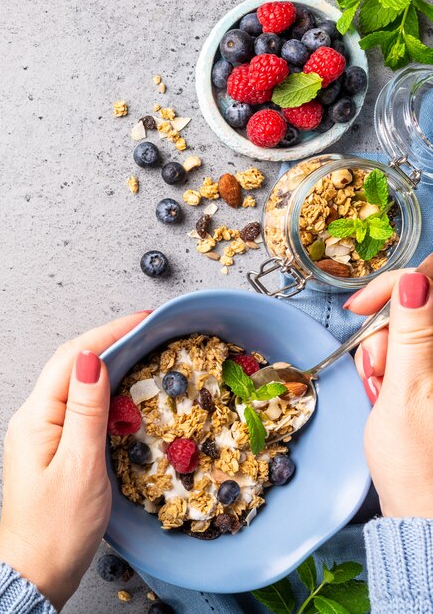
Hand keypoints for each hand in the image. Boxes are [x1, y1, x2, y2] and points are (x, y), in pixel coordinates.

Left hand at [0, 312, 149, 609]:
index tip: (141, 319)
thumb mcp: (80, 466)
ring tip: (138, 349)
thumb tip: (90, 359)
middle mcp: (34, 417)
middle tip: (145, 329)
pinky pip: (77, 403)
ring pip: (75, 381)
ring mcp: (41, 430)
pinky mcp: (53, 443)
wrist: (36, 571)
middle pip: (71, 363)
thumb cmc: (57, 529)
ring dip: (106, 361)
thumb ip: (86, 409)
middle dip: (109, 340)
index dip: (109, 333)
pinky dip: (102, 389)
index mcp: (36, 417)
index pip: (72, 358)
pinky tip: (120, 389)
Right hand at [346, 270, 432, 517]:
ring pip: (407, 330)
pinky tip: (385, 389)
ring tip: (380, 388)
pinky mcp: (432, 378)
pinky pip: (408, 352)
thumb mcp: (406, 392)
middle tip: (377, 371)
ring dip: (383, 352)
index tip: (364, 309)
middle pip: (416, 307)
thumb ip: (410, 335)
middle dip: (384, 331)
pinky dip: (389, 365)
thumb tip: (414, 281)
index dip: (395, 286)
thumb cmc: (418, 463)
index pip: (431, 283)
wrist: (425, 508)